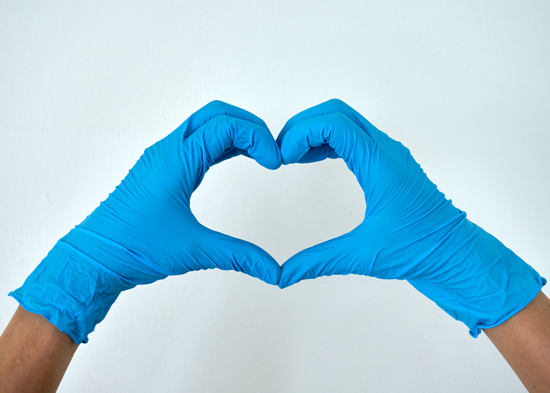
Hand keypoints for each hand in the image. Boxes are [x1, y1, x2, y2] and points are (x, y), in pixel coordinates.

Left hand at [10, 100, 281, 343]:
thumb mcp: (194, 251)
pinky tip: (235, 158)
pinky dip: (220, 143)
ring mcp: (162, 157)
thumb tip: (273, 270)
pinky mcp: (160, 168)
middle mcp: (168, 151)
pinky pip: (195, 141)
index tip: (275, 162)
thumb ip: (239, 257)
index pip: (225, 127)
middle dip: (249, 125)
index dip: (258, 137)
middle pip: (216, 113)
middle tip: (271, 149)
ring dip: (234, 131)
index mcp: (176, 161)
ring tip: (259, 153)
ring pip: (204, 124)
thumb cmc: (133, 248)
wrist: (94, 257)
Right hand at [276, 99, 544, 336]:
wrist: (456, 255)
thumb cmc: (421, 251)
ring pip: (345, 121)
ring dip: (314, 131)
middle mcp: (386, 151)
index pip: (335, 124)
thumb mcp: (364, 255)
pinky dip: (327, 141)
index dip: (301, 133)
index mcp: (381, 165)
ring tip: (290, 155)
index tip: (282, 157)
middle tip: (280, 151)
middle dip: (303, 125)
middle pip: (337, 112)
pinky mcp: (388, 163)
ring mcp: (388, 154)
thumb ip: (318, 262)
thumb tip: (283, 274)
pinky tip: (311, 159)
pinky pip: (353, 137)